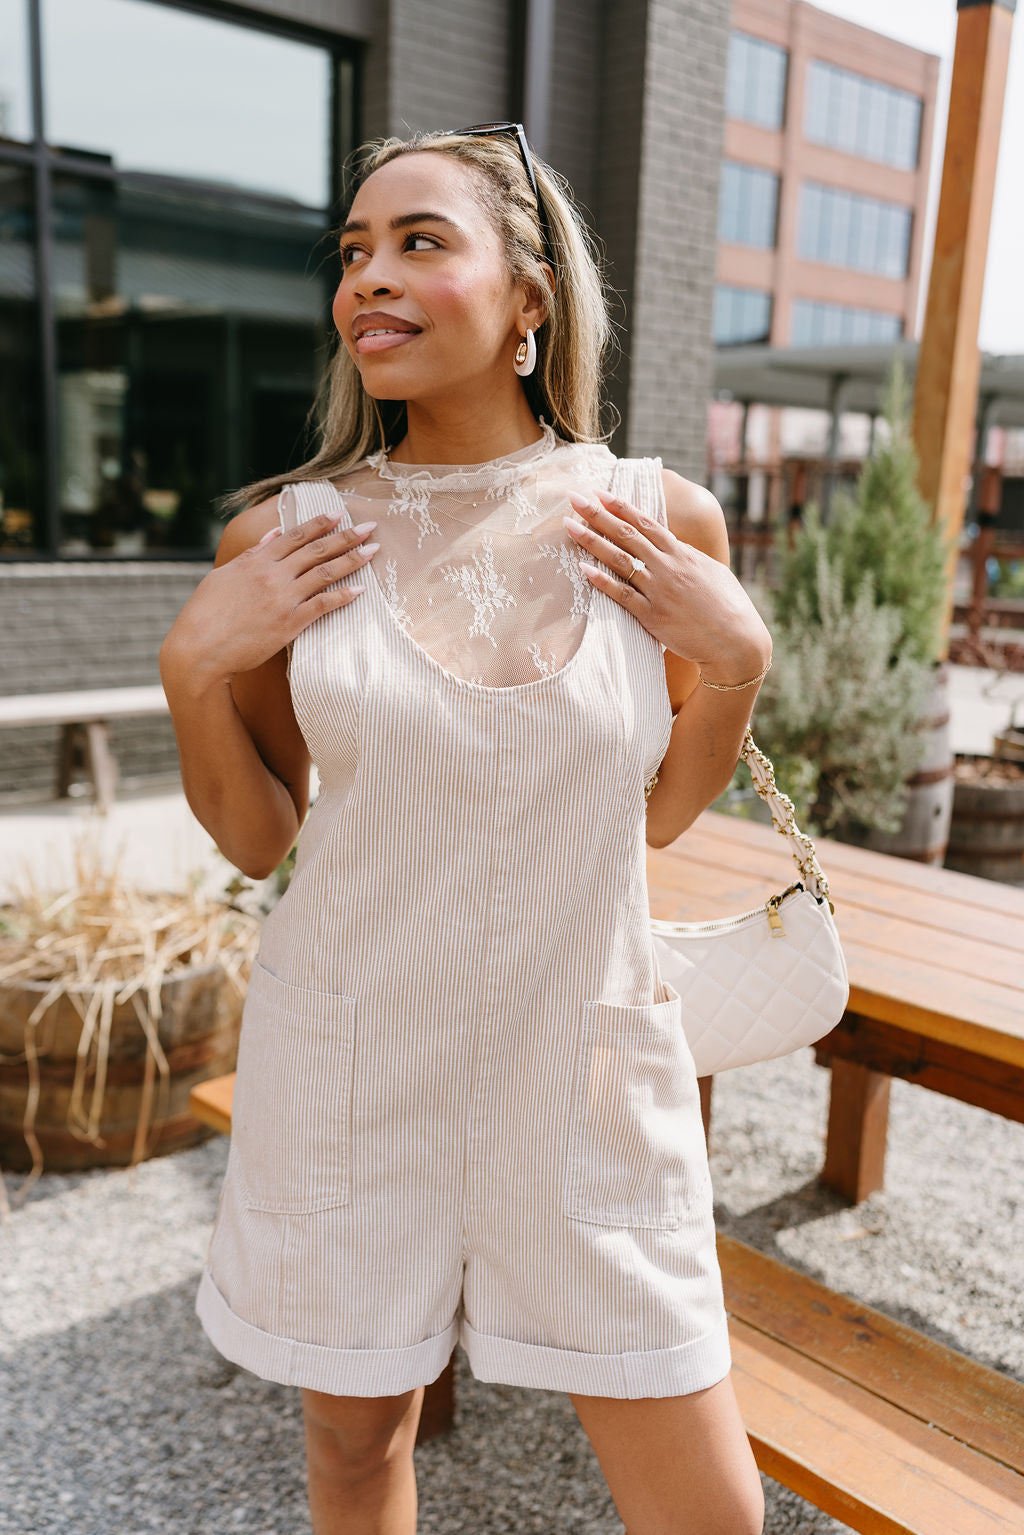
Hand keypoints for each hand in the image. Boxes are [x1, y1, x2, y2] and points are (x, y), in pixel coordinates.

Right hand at [160, 510, 378, 690]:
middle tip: (369, 526)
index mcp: (256, 561)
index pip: (295, 536)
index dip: (319, 523)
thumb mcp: (224, 576)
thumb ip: (252, 554)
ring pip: (324, 573)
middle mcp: (272, 575)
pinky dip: (343, 596)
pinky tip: (361, 589)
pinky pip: (322, 605)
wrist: (198, 649)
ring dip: (352, 559)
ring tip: (373, 549)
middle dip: (346, 535)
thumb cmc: (205, 614)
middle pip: (316, 550)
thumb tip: (272, 535)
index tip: (339, 512)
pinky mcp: (289, 624)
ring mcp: (282, 599)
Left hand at [563, 489, 770, 676]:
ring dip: (592, 541)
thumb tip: (675, 546)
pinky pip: (622, 595)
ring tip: (569, 526)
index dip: (621, 506)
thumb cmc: (728, 606)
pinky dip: (602, 581)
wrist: (736, 641)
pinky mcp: (653, 616)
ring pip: (619, 560)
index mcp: (682, 554)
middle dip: (598, 514)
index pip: (646, 523)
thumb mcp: (711, 572)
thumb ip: (688, 557)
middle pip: (627, 534)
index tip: (600, 492)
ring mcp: (659, 591)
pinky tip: (583, 569)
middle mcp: (668, 567)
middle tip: (575, 497)